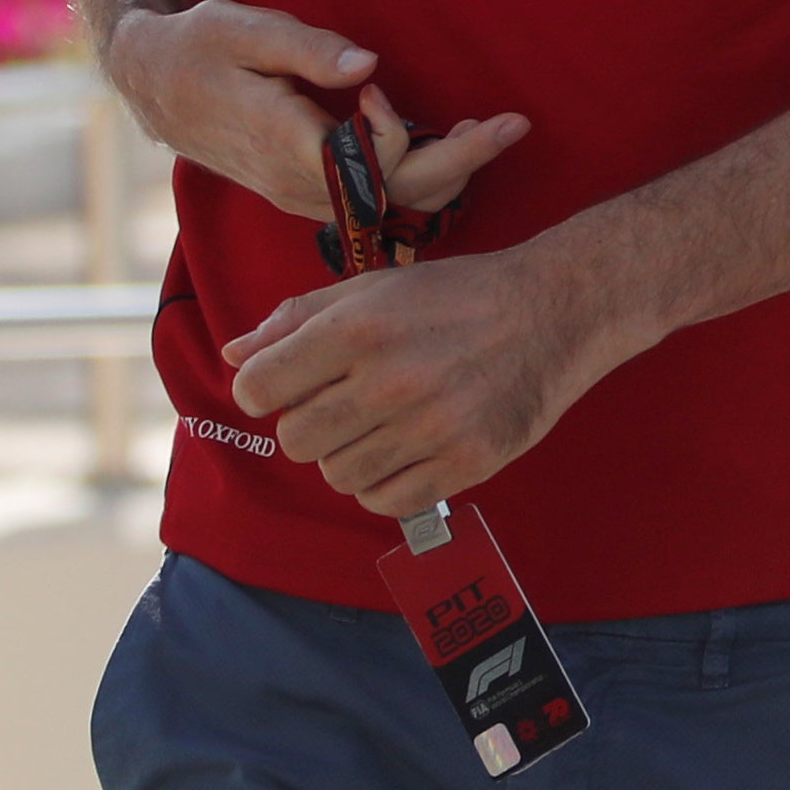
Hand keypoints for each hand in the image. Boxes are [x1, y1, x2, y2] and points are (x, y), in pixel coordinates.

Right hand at [104, 0, 527, 224]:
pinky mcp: (306, 192)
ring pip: (389, 204)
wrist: (152, 82)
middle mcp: (298, 184)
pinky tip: (448, 145)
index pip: (368, 167)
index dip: (400, 136)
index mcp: (285, 145)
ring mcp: (302, 195)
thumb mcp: (243, 29)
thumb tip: (371, 65)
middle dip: (461, 162)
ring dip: (445, 172)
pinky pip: (372, 199)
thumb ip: (307, 49)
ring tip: (494, 132)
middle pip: (395, 194)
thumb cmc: (198, 45)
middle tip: (516, 124)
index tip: (381, 86)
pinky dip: (416, 177)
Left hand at [220, 235, 637, 512]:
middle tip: (350, 403)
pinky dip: (386, 484)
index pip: (258, 390)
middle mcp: (390, 380)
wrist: (554, 312)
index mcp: (358, 328)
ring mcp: (430, 427)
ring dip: (350, 456)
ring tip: (385, 425)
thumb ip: (298, 318)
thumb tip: (235, 355)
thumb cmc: (457, 296)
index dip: (266, 390)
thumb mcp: (375, 287)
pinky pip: (386, 502)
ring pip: (338, 476)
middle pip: (296, 440)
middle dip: (311, 424)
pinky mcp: (464, 462)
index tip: (292, 385)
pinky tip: (408, 450)